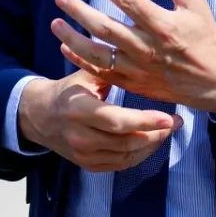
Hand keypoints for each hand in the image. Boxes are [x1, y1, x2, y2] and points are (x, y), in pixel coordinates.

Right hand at [18, 69, 182, 172]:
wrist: (38, 115)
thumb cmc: (69, 89)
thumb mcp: (85, 74)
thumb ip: (110, 67)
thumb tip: (142, 51)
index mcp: (79, 109)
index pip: (118, 121)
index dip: (146, 121)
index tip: (170, 117)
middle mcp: (80, 136)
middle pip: (126, 142)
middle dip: (156, 134)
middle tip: (177, 122)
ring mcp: (82, 154)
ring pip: (127, 156)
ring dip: (152, 145)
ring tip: (167, 130)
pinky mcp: (87, 165)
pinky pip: (120, 165)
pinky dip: (140, 155)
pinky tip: (151, 141)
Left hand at [51, 0, 215, 115]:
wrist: (215, 82)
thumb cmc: (205, 37)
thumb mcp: (195, 3)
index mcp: (164, 25)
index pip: (128, 1)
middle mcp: (147, 48)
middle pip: (105, 28)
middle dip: (79, 11)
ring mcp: (138, 69)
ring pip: (97, 54)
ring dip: (72, 38)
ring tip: (55, 23)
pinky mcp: (134, 84)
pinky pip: (101, 73)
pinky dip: (81, 61)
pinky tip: (66, 48)